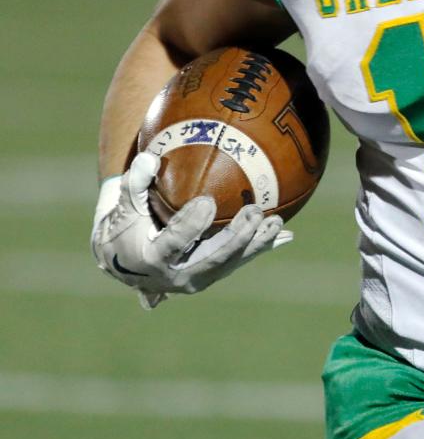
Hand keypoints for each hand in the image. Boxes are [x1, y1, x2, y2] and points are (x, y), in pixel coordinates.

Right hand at [91, 151, 291, 308]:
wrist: (124, 261)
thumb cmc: (123, 226)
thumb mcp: (123, 205)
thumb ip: (135, 182)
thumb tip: (149, 160)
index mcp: (153, 259)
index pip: (174, 242)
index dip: (190, 225)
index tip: (208, 202)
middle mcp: (177, 276)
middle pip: (212, 258)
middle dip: (236, 237)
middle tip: (254, 212)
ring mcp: (196, 279)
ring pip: (230, 263)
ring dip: (256, 244)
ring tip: (277, 223)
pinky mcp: (211, 275)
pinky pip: (238, 261)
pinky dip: (260, 248)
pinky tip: (286, 236)